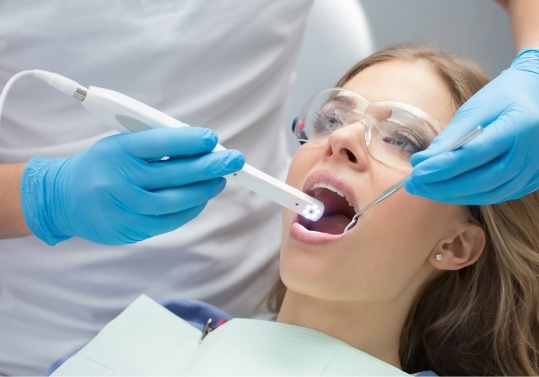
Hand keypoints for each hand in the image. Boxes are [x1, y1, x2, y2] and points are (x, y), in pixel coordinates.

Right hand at [21, 127, 244, 244]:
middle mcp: (119, 179)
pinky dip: (190, 209)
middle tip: (234, 160)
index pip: (158, 142)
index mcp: (116, 151)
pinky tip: (201, 198)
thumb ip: (155, 144)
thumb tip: (199, 146)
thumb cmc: (101, 166)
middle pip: (174, 173)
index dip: (188, 141)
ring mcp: (124, 207)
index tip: (212, 138)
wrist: (63, 199)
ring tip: (221, 179)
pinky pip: (169, 221)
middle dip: (210, 166)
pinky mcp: (130, 229)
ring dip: (204, 190)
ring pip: (176, 200)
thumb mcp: (120, 145)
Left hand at [405, 49, 538, 204]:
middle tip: (413, 186)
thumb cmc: (503, 97)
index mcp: (518, 126)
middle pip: (481, 181)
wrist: (537, 96)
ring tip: (425, 188)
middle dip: (441, 187)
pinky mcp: (531, 181)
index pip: (473, 155)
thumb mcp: (475, 108)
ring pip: (488, 194)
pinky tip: (448, 190)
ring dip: (452, 195)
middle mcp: (531, 153)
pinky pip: (496, 195)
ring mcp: (534, 170)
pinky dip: (469, 195)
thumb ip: (450, 137)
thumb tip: (421, 163)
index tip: (416, 173)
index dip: (442, 168)